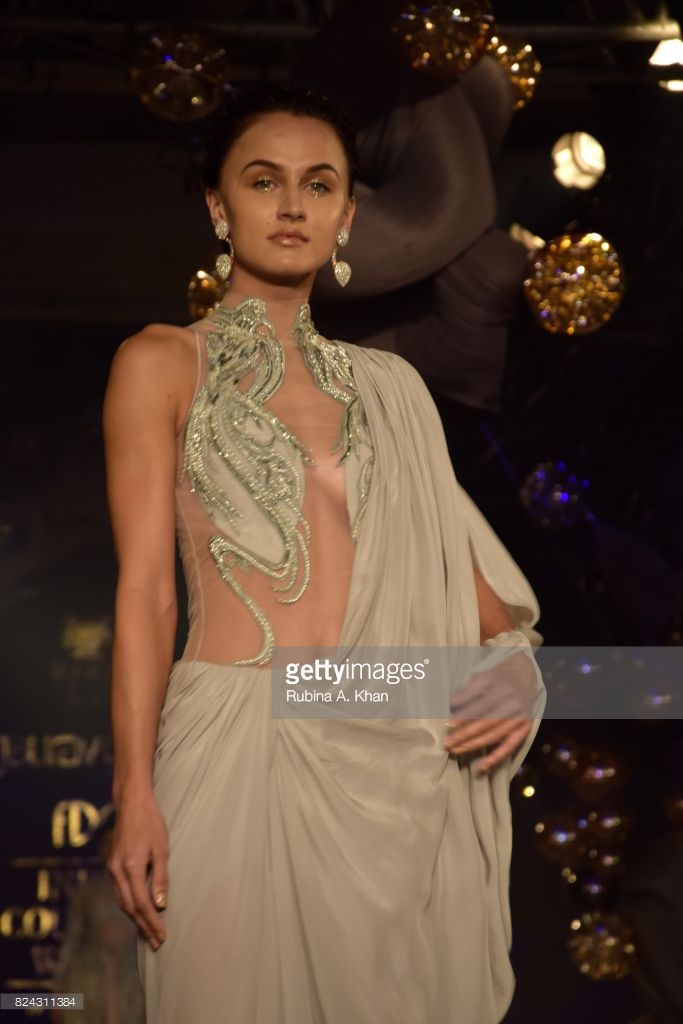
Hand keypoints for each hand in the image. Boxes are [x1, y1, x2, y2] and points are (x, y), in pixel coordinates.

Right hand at [107, 794, 168, 950]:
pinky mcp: (112, 865)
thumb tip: (160, 905)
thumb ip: (160, 878)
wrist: (131, 803)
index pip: (142, 904)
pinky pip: (120, 892)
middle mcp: (117, 871)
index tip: (162, 936)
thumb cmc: (151, 822)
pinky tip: (139, 912)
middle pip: (130, 907)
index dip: (152, 922)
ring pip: (123, 901)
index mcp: (130, 867)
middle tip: (156, 942)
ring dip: (136, 919)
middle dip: (144, 926)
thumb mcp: (161, 849)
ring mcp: (112, 868)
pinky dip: (130, 905)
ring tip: (149, 933)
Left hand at [443, 651, 538, 771]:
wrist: (524, 676)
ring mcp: (521, 718)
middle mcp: (513, 705)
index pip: (480, 707)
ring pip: (495, 736)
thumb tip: (449, 704)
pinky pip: (511, 746)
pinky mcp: (526, 728)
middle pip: (487, 723)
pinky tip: (482, 765)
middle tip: (447, 743)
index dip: (464, 717)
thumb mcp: (483, 678)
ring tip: (456, 751)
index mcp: (502, 690)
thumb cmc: (498, 678)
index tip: (447, 725)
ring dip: (475, 745)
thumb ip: (467, 692)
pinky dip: (497, 757)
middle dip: (465, 735)